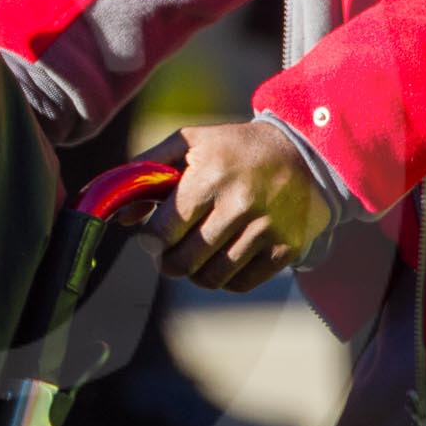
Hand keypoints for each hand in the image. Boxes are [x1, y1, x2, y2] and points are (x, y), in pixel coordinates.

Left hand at [140, 121, 330, 290]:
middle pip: (187, 259)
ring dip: (194, 274)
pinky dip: (225, 280)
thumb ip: (148, 170)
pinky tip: (220, 262)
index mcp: (211, 175)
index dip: (150, 242)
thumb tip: (123, 217)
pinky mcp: (287, 248)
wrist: (302, 152)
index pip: (167, 229)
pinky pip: (242, 283)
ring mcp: (266, 228)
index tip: (150, 240)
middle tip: (168, 255)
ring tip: (192, 260)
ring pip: (213, 277)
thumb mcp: (190, 142)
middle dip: (168, 262)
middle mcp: (240, 203)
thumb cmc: (233, 149)